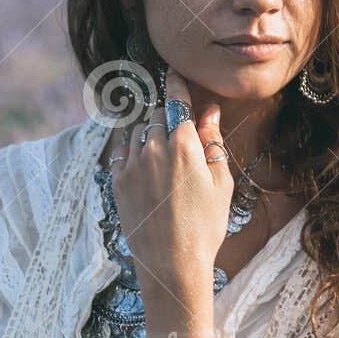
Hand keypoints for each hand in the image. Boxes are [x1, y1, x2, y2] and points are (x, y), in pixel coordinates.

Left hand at [109, 66, 233, 327]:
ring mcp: (131, 164)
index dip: (176, 82)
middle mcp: (153, 147)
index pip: (176, 98)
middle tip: (174, 121)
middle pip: (156, 112)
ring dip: (147, 128)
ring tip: (159, 142)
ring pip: (137, 129)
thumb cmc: (205, 227)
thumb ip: (213, 143)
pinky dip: (130, 144)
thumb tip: (208, 112)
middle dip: (166, 113)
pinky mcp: (117, 181)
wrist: (171, 265)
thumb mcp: (220, 185)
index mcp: (183, 144)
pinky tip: (138, 151)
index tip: (173, 72)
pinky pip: (120, 149)